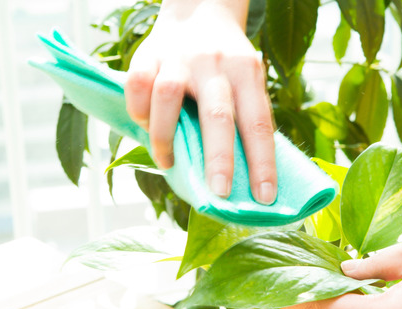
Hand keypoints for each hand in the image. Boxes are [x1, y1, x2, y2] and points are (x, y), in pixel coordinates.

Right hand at [125, 0, 276, 203]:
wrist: (200, 13)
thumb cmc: (228, 64)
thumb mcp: (248, 80)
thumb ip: (247, 118)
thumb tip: (250, 177)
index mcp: (247, 72)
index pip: (258, 123)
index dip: (262, 162)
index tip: (264, 197)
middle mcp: (214, 63)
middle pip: (217, 115)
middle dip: (219, 159)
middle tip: (220, 193)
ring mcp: (178, 57)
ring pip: (168, 96)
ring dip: (166, 137)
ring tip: (168, 163)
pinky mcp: (148, 54)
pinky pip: (137, 85)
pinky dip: (138, 111)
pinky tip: (146, 126)